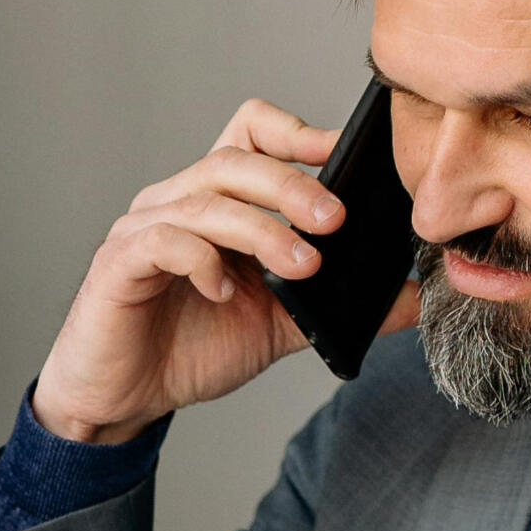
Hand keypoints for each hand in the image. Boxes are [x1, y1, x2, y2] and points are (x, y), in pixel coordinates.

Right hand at [31, 97, 355, 443]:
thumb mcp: (280, 325)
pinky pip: (163, 242)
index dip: (295, 132)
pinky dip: (202, 261)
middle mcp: (177, 201)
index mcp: (216, 201)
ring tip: (303, 266)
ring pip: (206, 200)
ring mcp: (143, 228)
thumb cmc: (191, 348)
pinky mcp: (118, 264)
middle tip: (336, 222)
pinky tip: (225, 292)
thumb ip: (336, 304)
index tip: (342, 155)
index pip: (250, 132)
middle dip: (292, 186)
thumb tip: (411, 297)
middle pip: (235, 159)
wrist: (126, 398)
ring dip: (261, 230)